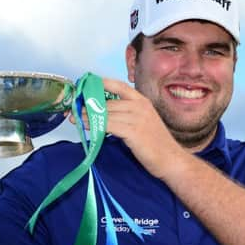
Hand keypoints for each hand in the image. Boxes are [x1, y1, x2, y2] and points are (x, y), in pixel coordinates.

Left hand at [70, 78, 186, 179]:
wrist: (171, 160)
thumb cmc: (156, 144)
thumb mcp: (144, 122)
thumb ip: (127, 114)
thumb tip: (104, 113)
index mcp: (142, 101)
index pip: (119, 86)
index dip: (101, 84)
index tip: (86, 84)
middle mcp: (139, 106)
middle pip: (108, 101)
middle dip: (88, 104)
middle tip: (73, 109)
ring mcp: (137, 118)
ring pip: (105, 113)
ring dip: (88, 115)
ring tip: (75, 118)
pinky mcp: (133, 131)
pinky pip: (108, 125)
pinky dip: (95, 125)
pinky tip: (86, 127)